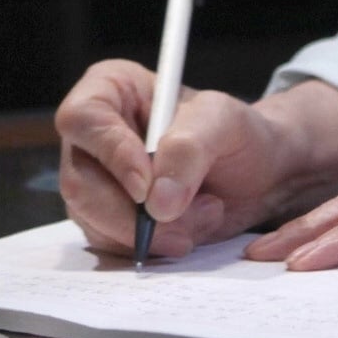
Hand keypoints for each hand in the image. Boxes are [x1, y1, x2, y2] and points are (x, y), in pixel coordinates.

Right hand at [55, 60, 287, 259]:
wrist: (258, 176)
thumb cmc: (239, 133)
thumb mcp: (224, 122)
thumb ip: (189, 149)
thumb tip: (156, 201)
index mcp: (111, 90)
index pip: (83, 119)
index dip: (111, 154)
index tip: (147, 187)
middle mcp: (94, 136)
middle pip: (79, 181)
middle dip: (133, 214)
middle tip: (183, 222)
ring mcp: (97, 181)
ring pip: (94, 220)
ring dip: (153, 233)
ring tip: (206, 214)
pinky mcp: (109, 219)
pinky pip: (112, 245)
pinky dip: (154, 247)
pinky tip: (191, 231)